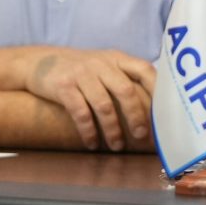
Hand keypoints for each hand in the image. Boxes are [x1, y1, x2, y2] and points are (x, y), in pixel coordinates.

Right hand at [26, 49, 155, 150]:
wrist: (40, 61)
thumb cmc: (81, 69)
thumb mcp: (105, 65)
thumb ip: (124, 78)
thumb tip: (153, 107)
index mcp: (117, 59)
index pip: (144, 69)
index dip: (157, 89)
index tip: (165, 110)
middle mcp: (102, 64)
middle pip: (126, 91)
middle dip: (136, 115)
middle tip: (141, 135)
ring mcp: (82, 74)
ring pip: (104, 105)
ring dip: (112, 129)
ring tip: (117, 146)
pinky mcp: (64, 86)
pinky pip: (80, 112)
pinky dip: (88, 131)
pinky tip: (92, 143)